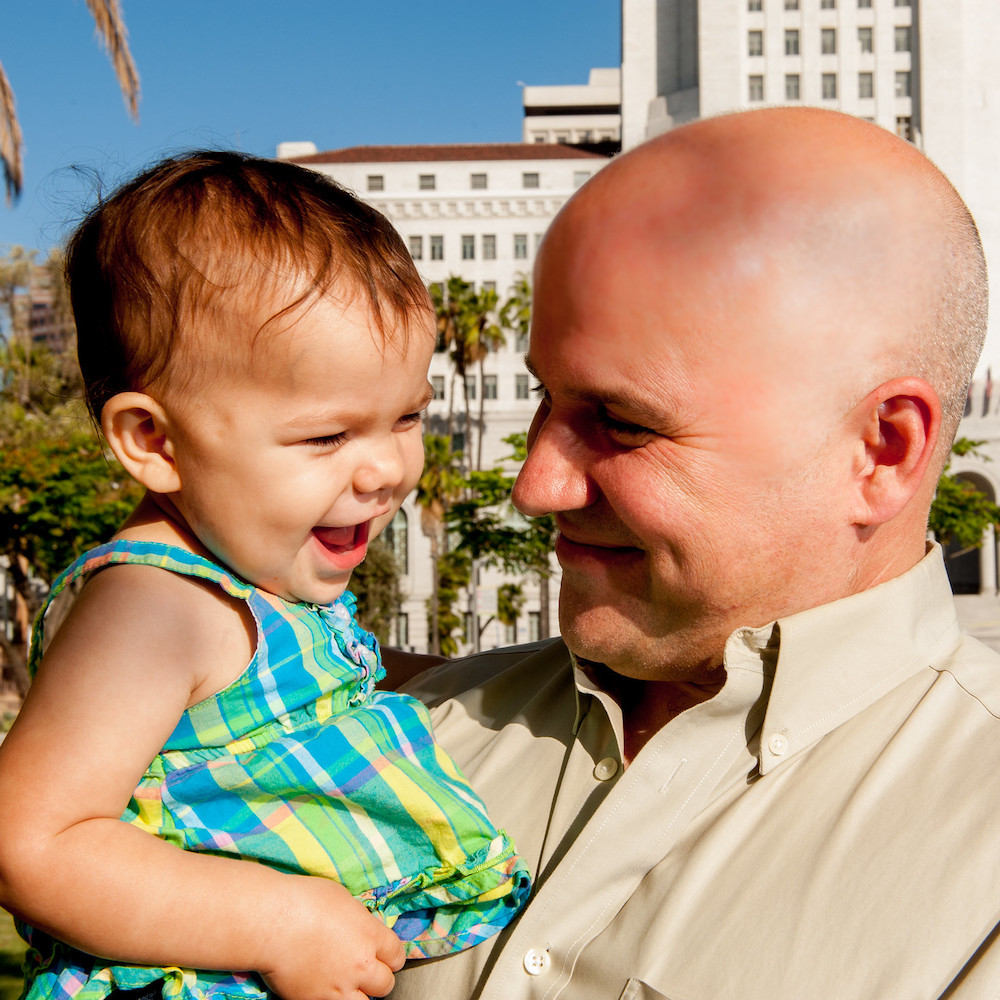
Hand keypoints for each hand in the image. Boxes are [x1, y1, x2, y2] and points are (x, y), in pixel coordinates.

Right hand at [259, 876, 404, 999]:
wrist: (272, 922)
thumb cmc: (304, 900)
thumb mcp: (344, 900)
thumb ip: (360, 921)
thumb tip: (362, 930)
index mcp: (370, 935)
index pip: (397, 954)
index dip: (390, 954)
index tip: (383, 953)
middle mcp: (360, 965)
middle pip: (386, 983)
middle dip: (378, 976)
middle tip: (365, 968)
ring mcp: (339, 987)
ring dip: (359, 994)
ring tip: (347, 983)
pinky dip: (333, 999)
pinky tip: (325, 986)